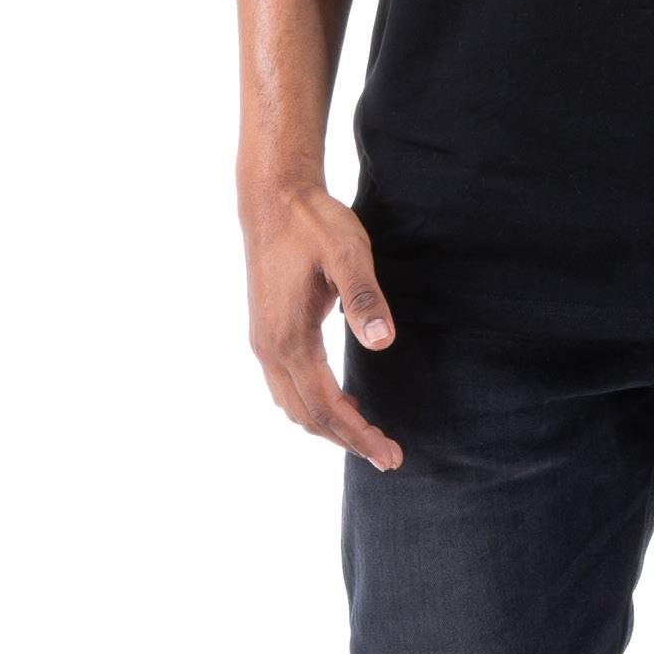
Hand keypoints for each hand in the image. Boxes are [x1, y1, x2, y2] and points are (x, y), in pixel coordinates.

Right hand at [242, 181, 403, 470]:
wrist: (273, 197)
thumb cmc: (314, 223)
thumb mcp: (348, 253)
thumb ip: (364, 297)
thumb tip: (384, 344)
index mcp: (290, 338)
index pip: (326, 407)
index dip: (358, 435)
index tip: (390, 455)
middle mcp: (269, 348)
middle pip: (307, 416)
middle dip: (347, 440)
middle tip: (387, 456)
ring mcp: (263, 341)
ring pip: (292, 405)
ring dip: (327, 426)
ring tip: (365, 436)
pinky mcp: (265, 330)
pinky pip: (285, 386)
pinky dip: (311, 406)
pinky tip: (335, 399)